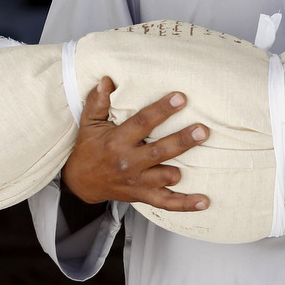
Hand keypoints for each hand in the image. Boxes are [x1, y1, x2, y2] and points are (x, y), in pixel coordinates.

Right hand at [60, 76, 210, 211]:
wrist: (80, 182)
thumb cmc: (89, 148)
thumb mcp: (89, 123)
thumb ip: (98, 102)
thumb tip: (106, 80)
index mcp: (117, 141)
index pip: (142, 123)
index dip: (161, 110)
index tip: (180, 98)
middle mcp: (128, 162)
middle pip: (159, 151)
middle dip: (182, 140)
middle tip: (203, 130)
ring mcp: (137, 181)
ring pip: (164, 177)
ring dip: (181, 170)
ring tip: (203, 159)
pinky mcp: (142, 195)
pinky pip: (166, 202)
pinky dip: (185, 204)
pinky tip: (204, 201)